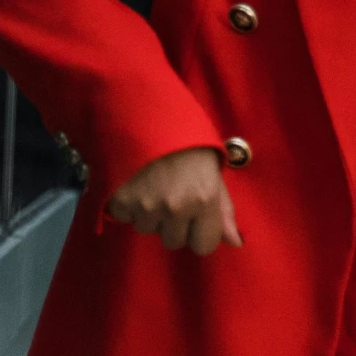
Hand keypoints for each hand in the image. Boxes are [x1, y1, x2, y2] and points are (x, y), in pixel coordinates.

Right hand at [106, 146, 242, 253]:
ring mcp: (147, 205)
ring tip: (151, 182)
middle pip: (174, 241)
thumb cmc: (185, 138)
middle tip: (169, 190)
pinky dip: (127, 204)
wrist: (145, 109)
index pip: (204, 246)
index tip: (193, 212)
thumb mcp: (212, 168)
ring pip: (148, 229)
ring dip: (148, 213)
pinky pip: (124, 218)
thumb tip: (235, 242)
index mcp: (205, 198)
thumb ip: (223, 209)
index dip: (198, 231)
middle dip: (172, 222)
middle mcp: (177, 206)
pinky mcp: (121, 200)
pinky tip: (133, 181)